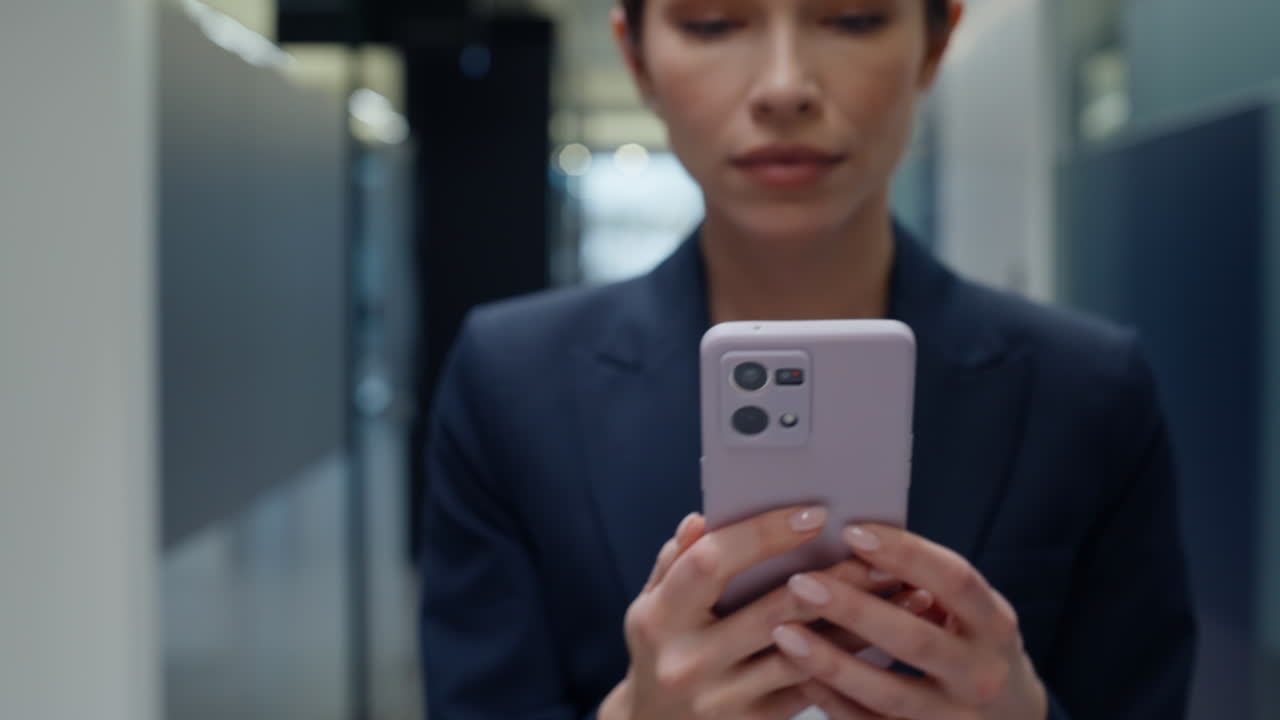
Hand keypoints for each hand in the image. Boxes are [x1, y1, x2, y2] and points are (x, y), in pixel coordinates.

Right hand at [599, 508, 927, 719]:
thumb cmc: (658, 651)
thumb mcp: (649, 605)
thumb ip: (675, 562)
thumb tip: (703, 519)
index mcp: (659, 618)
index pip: (712, 563)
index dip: (763, 534)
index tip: (815, 514)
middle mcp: (689, 661)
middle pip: (774, 610)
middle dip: (836, 579)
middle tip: (882, 556)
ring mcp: (722, 699)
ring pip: (805, 654)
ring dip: (859, 623)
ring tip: (903, 595)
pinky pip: (811, 689)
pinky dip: (849, 661)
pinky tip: (883, 638)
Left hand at [771, 524, 1048, 719]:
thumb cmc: (972, 645)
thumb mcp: (971, 612)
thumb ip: (928, 582)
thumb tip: (853, 539)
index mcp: (995, 625)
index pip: (954, 580)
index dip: (904, 553)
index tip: (850, 531)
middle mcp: (982, 675)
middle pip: (915, 640)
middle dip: (854, 610)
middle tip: (800, 583)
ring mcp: (955, 719)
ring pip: (889, 694)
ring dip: (832, 663)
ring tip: (784, 633)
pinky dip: (834, 702)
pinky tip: (799, 675)